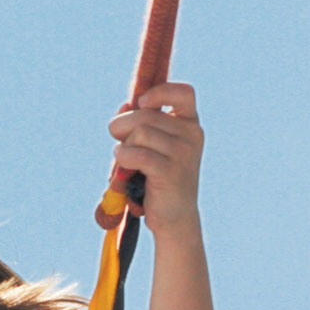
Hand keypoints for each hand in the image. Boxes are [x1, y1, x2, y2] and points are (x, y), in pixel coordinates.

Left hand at [108, 83, 207, 236]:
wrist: (173, 217)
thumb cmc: (157, 177)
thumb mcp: (150, 144)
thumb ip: (139, 122)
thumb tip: (125, 106)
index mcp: (190, 124)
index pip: (183, 92)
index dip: (159, 92)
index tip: (141, 103)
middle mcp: (191, 135)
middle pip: (147, 114)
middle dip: (123, 125)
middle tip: (118, 139)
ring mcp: (184, 153)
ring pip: (140, 133)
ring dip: (124, 146)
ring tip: (127, 160)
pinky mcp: (171, 172)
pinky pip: (137, 154)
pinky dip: (124, 158)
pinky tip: (124, 166)